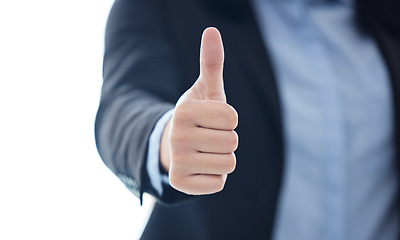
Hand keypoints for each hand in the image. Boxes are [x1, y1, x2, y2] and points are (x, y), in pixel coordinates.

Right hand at [160, 27, 238, 194]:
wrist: (174, 145)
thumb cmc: (198, 117)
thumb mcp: (206, 90)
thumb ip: (212, 63)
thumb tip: (212, 30)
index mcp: (184, 110)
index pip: (232, 118)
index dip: (229, 119)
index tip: (213, 120)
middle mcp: (177, 136)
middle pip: (232, 142)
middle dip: (226, 139)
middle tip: (209, 137)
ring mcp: (177, 161)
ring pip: (228, 163)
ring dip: (222, 158)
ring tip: (205, 152)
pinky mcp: (180, 183)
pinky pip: (218, 183)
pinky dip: (214, 177)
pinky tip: (200, 167)